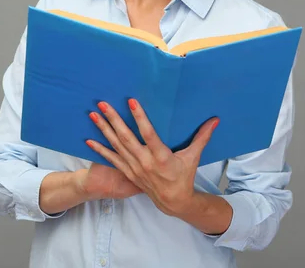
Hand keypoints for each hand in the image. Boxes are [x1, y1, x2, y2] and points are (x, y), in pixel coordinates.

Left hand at [85, 99, 218, 216]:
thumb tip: (215, 120)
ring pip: (116, 145)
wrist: (173, 201)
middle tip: (103, 104)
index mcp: (161, 156)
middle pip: (126, 137)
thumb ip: (202, 137)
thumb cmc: (183, 176)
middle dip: (113, 119)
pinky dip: (99, 149)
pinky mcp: (128, 172)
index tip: (131, 102)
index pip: (148, 133)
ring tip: (93, 115)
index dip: (140, 118)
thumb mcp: (193, 156)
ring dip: (103, 130)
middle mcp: (145, 161)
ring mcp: (134, 167)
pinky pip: (111, 159)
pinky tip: (89, 139)